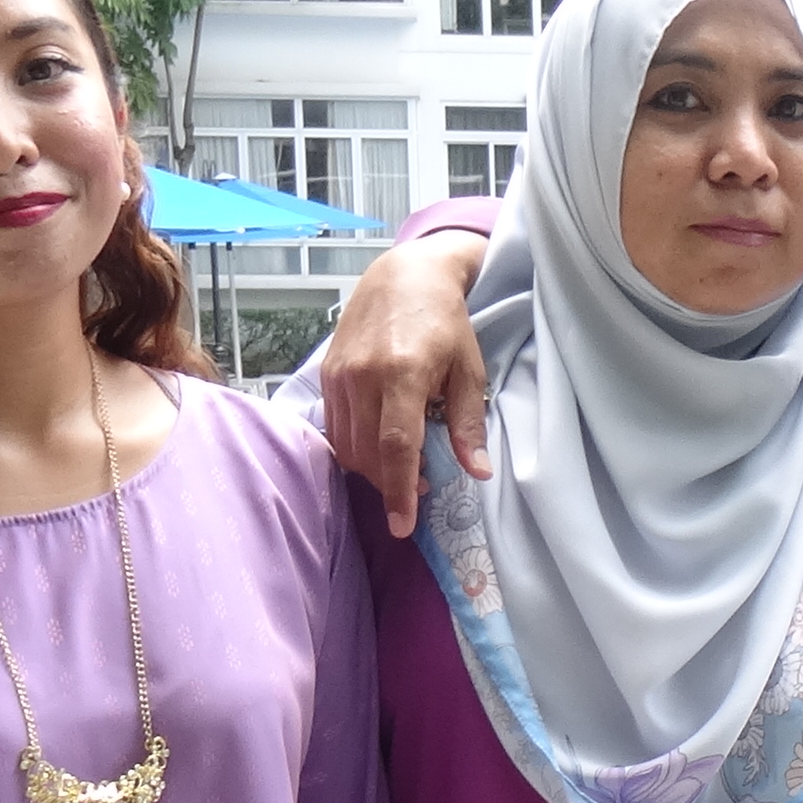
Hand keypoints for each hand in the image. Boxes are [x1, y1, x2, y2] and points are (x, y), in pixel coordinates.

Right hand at [322, 228, 492, 535]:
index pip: (395, 446)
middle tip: (419, 486)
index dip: (398, 491)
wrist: (403, 276)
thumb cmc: (445, 322)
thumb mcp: (468, 369)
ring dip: (371, 468)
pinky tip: (378, 445)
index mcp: (403, 374)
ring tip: (402, 466)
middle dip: (389, 483)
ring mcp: (339, 375)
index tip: (403, 526)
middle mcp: (363, 376)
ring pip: (346, 446)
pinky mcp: (326, 374)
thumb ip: (467, 423)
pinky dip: (354, 447)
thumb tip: (477, 471)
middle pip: (367, 453)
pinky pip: (335, 427)